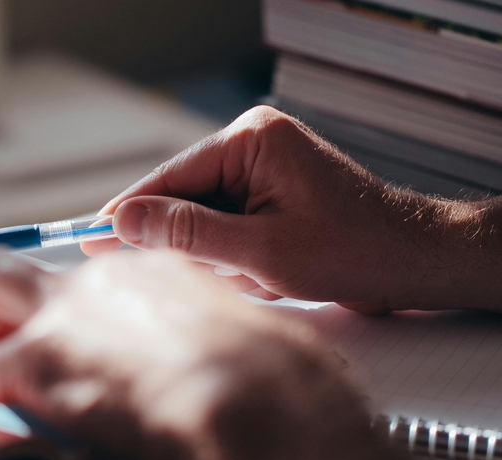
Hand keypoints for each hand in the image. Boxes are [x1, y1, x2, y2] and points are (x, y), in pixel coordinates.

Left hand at [0, 252, 424, 459]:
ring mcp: (72, 313)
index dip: (64, 310)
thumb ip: (207, 346)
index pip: (87, 278)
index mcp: (157, 271)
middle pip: (22, 269)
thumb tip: (206, 375)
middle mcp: (106, 277)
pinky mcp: (45, 361)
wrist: (267, 400)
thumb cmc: (282, 383)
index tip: (62, 334)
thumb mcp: (246, 346)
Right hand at [83, 105, 442, 313]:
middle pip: (184, 196)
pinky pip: (229, 225)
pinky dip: (237, 257)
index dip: (128, 213)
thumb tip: (125, 221)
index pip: (170, 176)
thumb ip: (188, 234)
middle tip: (184, 273)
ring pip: (205, 217)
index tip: (89, 239)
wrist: (412, 261)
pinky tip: (269, 274)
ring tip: (261, 276)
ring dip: (220, 256)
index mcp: (251, 140)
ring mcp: (265, 168)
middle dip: (186, 242)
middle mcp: (254, 144)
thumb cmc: (353, 251)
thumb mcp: (260, 251)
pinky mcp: (272, 193)